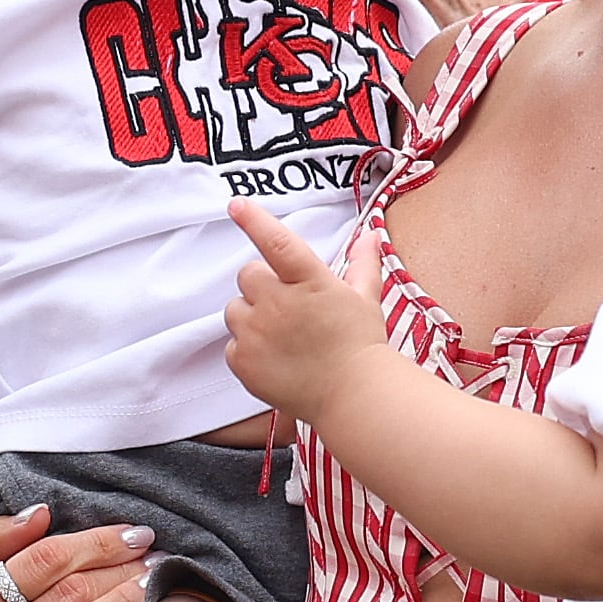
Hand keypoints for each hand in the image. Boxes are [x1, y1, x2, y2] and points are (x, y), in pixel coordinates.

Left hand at [224, 203, 390, 427]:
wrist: (353, 397)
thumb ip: (363, 263)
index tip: (236, 205)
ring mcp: (257, 333)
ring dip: (251, 317)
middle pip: (248, 275)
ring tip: (282, 337)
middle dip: (263, 286)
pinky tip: (275, 359)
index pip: (276, 241)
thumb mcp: (365, 298)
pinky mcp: (243, 361)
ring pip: (235, 309)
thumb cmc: (361, 346)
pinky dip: (247, 350)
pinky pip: (232, 344)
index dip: (253, 220)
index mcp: (309, 280)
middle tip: (287, 307)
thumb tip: (369, 236)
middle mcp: (279, 303)